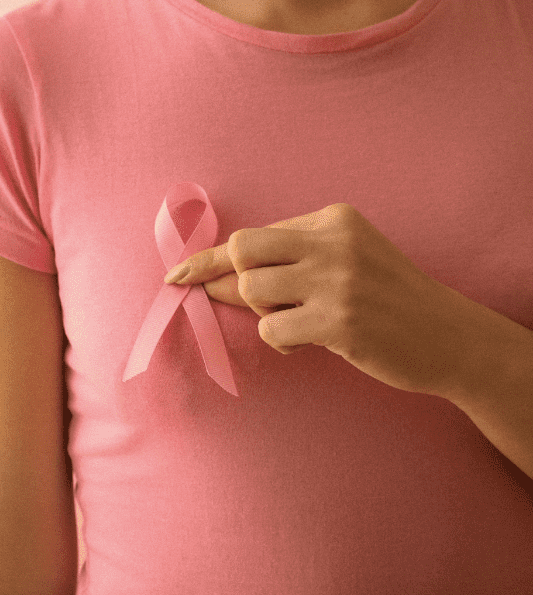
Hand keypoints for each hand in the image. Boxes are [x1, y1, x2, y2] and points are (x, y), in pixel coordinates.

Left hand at [165, 202, 466, 396]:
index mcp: (333, 219)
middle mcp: (334, 241)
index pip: (254, 234)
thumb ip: (289, 261)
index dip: (210, 258)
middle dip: (233, 281)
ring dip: (265, 315)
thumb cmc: (387, 300)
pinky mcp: (338, 321)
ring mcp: (337, 280)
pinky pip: (272, 330)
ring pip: (251, 290)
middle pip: (242, 250)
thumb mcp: (346, 261)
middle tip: (251, 302)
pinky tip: (311, 342)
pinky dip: (282, 342)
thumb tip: (213, 278)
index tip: (177, 274)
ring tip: (299, 322)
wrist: (450, 337)